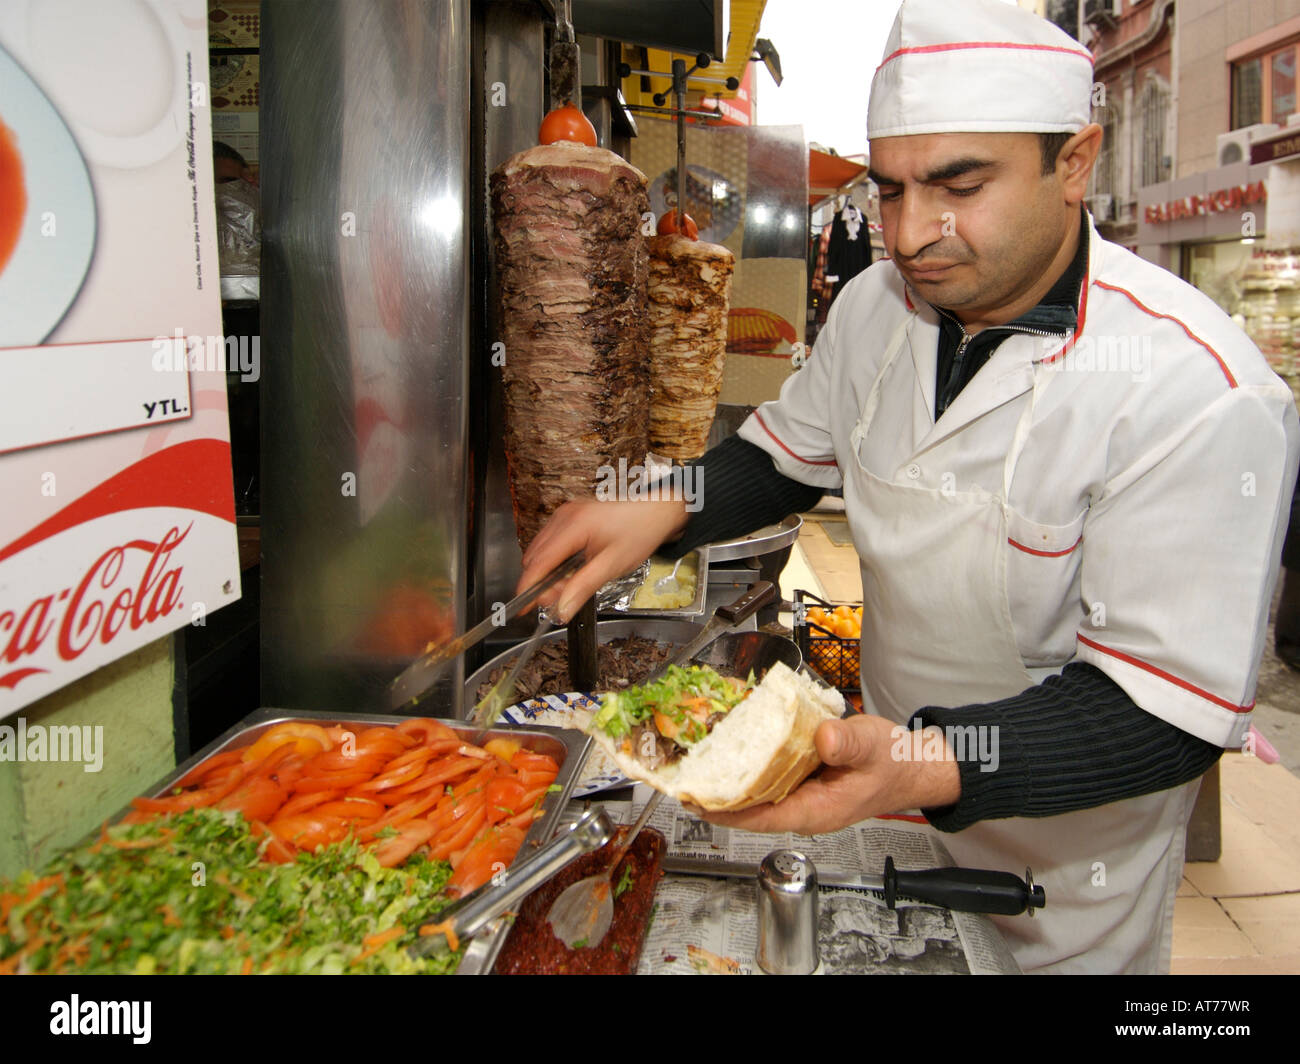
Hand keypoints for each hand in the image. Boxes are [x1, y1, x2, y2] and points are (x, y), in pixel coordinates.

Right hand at [517, 498, 688, 621]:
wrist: (656, 510)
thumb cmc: (640, 531)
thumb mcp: (612, 566)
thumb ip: (583, 588)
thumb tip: (562, 609)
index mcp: (574, 526)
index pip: (539, 562)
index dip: (529, 587)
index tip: (523, 607)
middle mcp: (564, 517)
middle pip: (535, 557)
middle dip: (543, 582)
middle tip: (563, 598)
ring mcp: (565, 514)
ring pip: (540, 550)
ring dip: (549, 572)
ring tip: (572, 584)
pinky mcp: (569, 517)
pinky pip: (550, 542)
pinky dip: (555, 561)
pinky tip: (573, 570)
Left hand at [696, 715, 961, 834]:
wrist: (912, 766)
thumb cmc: (894, 762)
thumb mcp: (875, 747)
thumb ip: (849, 743)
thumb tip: (822, 738)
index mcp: (816, 810)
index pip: (759, 816)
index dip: (724, 809)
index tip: (692, 799)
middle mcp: (802, 807)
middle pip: (749, 806)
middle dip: (714, 792)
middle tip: (679, 773)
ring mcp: (800, 794)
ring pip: (755, 791)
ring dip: (727, 777)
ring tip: (692, 758)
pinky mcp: (800, 779)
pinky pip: (767, 775)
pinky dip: (748, 762)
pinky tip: (729, 744)